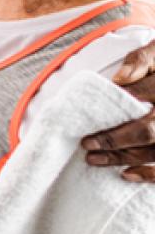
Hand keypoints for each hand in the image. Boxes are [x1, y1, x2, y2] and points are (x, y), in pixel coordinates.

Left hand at [81, 39, 154, 181]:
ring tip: (93, 158)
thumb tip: (119, 79)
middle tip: (86, 142)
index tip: (91, 115)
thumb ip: (141, 59)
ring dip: (123, 157)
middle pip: (147, 131)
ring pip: (154, 150)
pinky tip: (126, 174)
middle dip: (114, 139)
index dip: (118, 105)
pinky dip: (149, 174)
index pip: (144, 96)